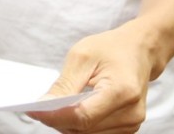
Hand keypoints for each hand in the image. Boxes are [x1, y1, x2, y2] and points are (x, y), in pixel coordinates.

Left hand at [27, 23, 154, 133]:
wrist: (140, 51)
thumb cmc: (111, 49)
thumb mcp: (82, 56)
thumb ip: (64, 84)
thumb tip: (43, 105)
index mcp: (122, 91)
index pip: (82, 116)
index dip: (55, 116)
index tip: (32, 110)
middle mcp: (131, 113)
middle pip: (83, 128)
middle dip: (57, 119)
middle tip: (38, 106)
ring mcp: (131, 123)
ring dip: (66, 123)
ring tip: (53, 106)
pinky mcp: (127, 128)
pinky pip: (95, 133)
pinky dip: (78, 124)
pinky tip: (69, 109)